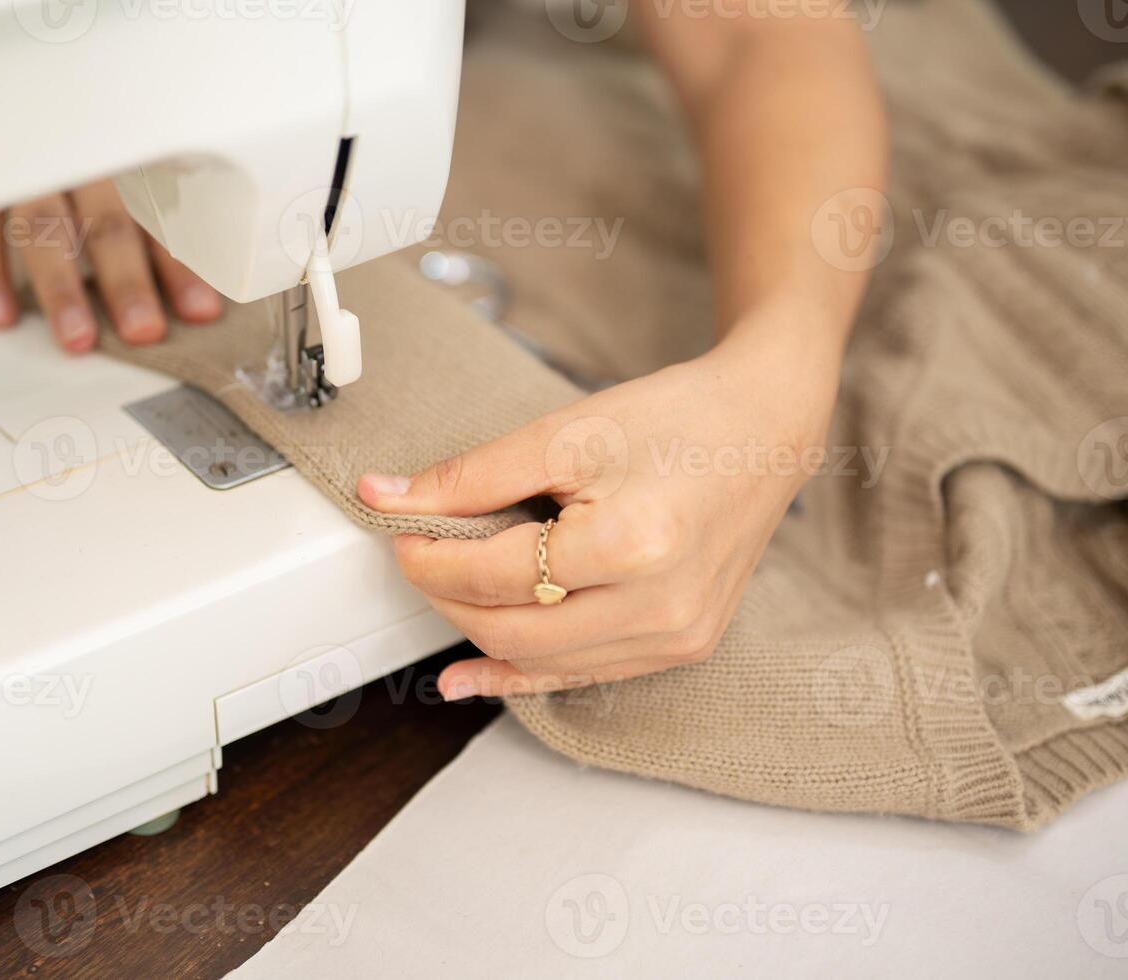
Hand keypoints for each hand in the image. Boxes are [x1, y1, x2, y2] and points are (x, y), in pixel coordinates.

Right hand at [0, 179, 221, 352]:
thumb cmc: (92, 158)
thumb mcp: (136, 168)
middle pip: (106, 222)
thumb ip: (162, 218)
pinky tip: (5, 318)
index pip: (162, 215)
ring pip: (43, 227)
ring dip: (61, 287)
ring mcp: (26, 168)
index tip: (202, 312)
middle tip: (143, 332)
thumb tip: (201, 296)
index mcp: (127, 158)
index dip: (181, 265)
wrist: (1, 85)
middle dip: (126, 281)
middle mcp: (79, 160)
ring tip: (77, 340)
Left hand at [358, 330, 839, 699]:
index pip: (496, 574)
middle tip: (417, 556)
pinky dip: (520, 673)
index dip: (432, 557)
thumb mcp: (564, 433)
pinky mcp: (681, 648)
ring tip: (439, 595)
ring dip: (478, 631)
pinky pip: (582, 675)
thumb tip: (385, 496)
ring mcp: (675, 638)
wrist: (762, 431)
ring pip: (541, 660)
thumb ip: (471, 475)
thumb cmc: (674, 421)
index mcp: (631, 546)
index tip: (403, 532)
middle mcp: (659, 608)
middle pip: (511, 629)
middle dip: (446, 595)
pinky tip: (467, 676)